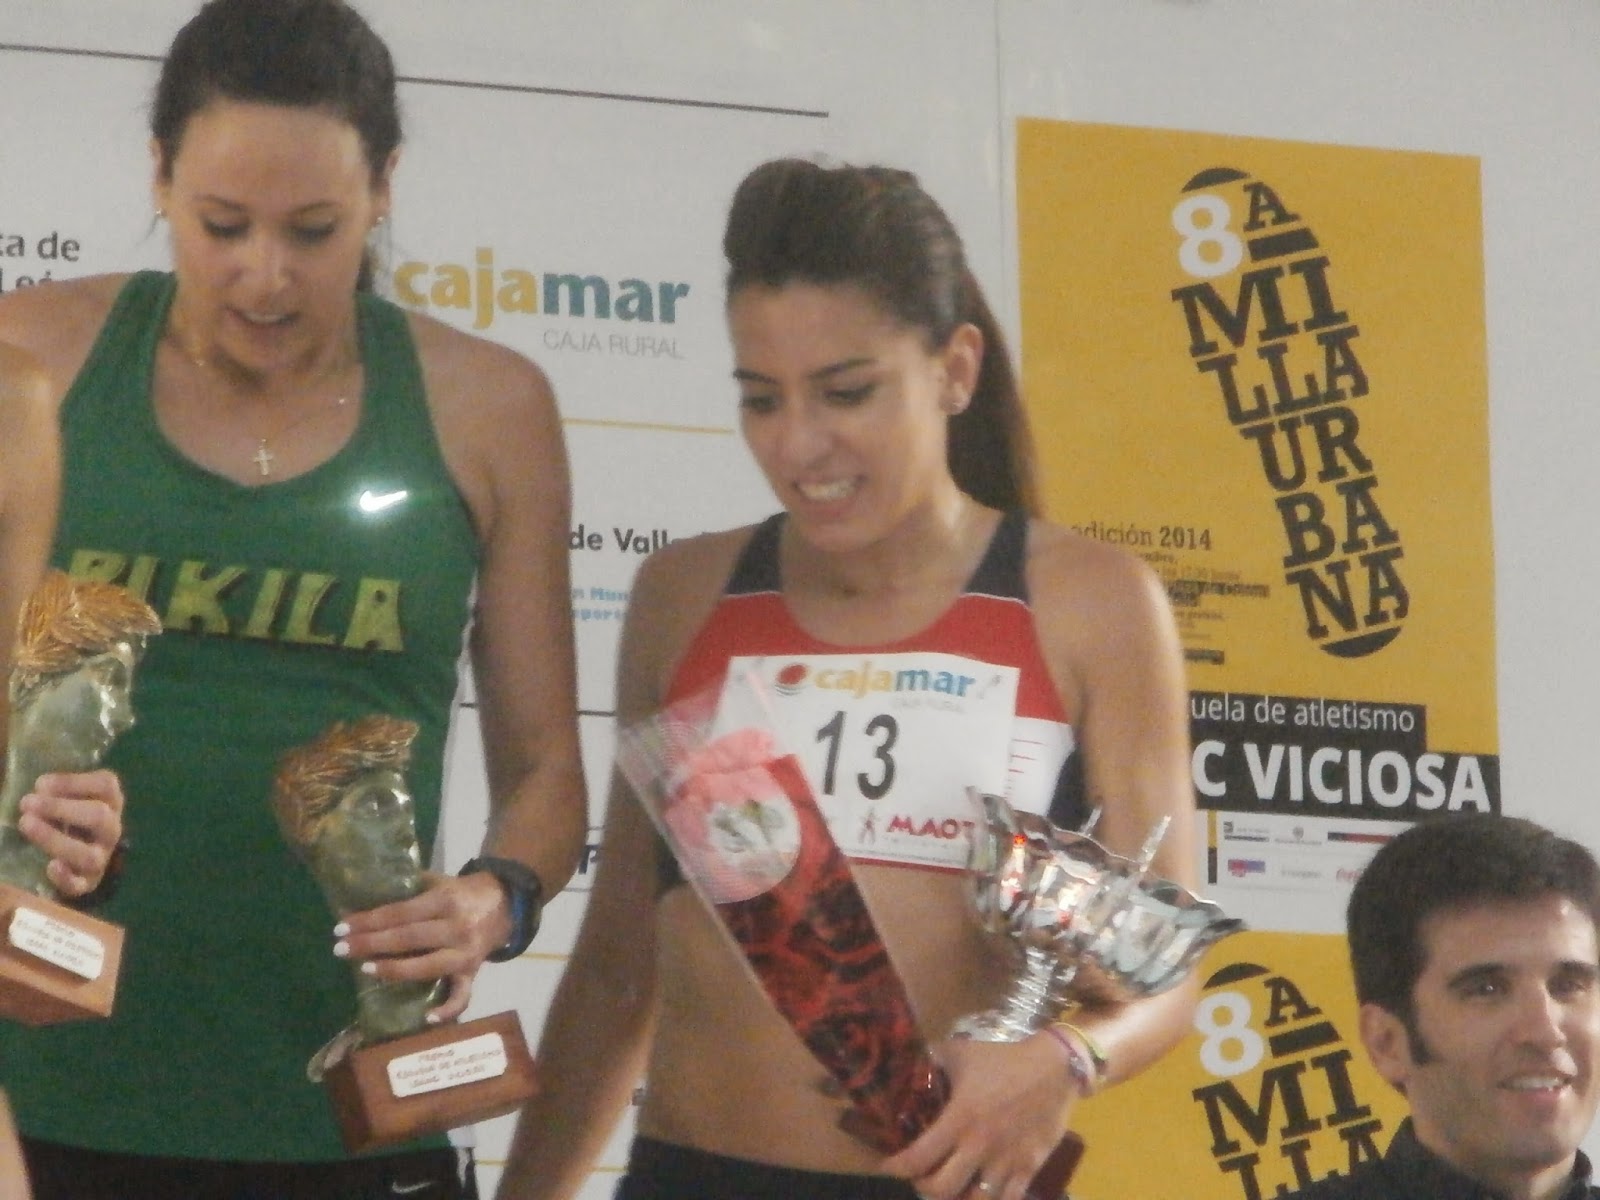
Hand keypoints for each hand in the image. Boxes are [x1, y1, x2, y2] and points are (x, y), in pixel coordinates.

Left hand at [17, 770, 124, 897]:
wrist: (79, 856)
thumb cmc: (69, 817)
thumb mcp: (69, 796)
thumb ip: (56, 789)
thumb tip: (38, 787)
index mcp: (111, 802)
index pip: (106, 785)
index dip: (74, 782)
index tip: (40, 783)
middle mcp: (111, 829)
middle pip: (99, 817)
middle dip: (61, 809)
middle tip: (26, 802)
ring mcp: (102, 858)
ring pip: (89, 854)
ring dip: (56, 839)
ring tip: (26, 825)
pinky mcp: (87, 883)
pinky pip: (80, 885)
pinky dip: (66, 878)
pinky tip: (50, 867)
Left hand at [331, 870, 511, 1021]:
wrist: (507, 903)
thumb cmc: (463, 892)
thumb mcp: (440, 881)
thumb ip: (410, 887)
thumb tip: (366, 892)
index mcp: (445, 901)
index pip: (400, 913)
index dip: (369, 921)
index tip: (341, 927)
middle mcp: (456, 927)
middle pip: (408, 938)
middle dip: (371, 944)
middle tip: (340, 949)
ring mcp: (466, 953)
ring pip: (427, 967)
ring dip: (394, 970)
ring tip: (366, 969)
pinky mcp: (474, 972)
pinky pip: (463, 995)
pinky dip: (448, 1009)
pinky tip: (426, 1018)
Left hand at [880, 1034, 1082, 1199]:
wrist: (1055, 1068)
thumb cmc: (1004, 1060)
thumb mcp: (961, 1053)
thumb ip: (933, 1060)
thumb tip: (910, 1062)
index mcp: (959, 1119)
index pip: (919, 1157)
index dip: (896, 1168)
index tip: (887, 1167)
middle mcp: (979, 1147)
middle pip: (941, 1190)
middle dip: (923, 1188)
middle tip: (919, 1179)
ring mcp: (1006, 1162)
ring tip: (950, 1190)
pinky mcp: (1029, 1168)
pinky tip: (980, 1196)